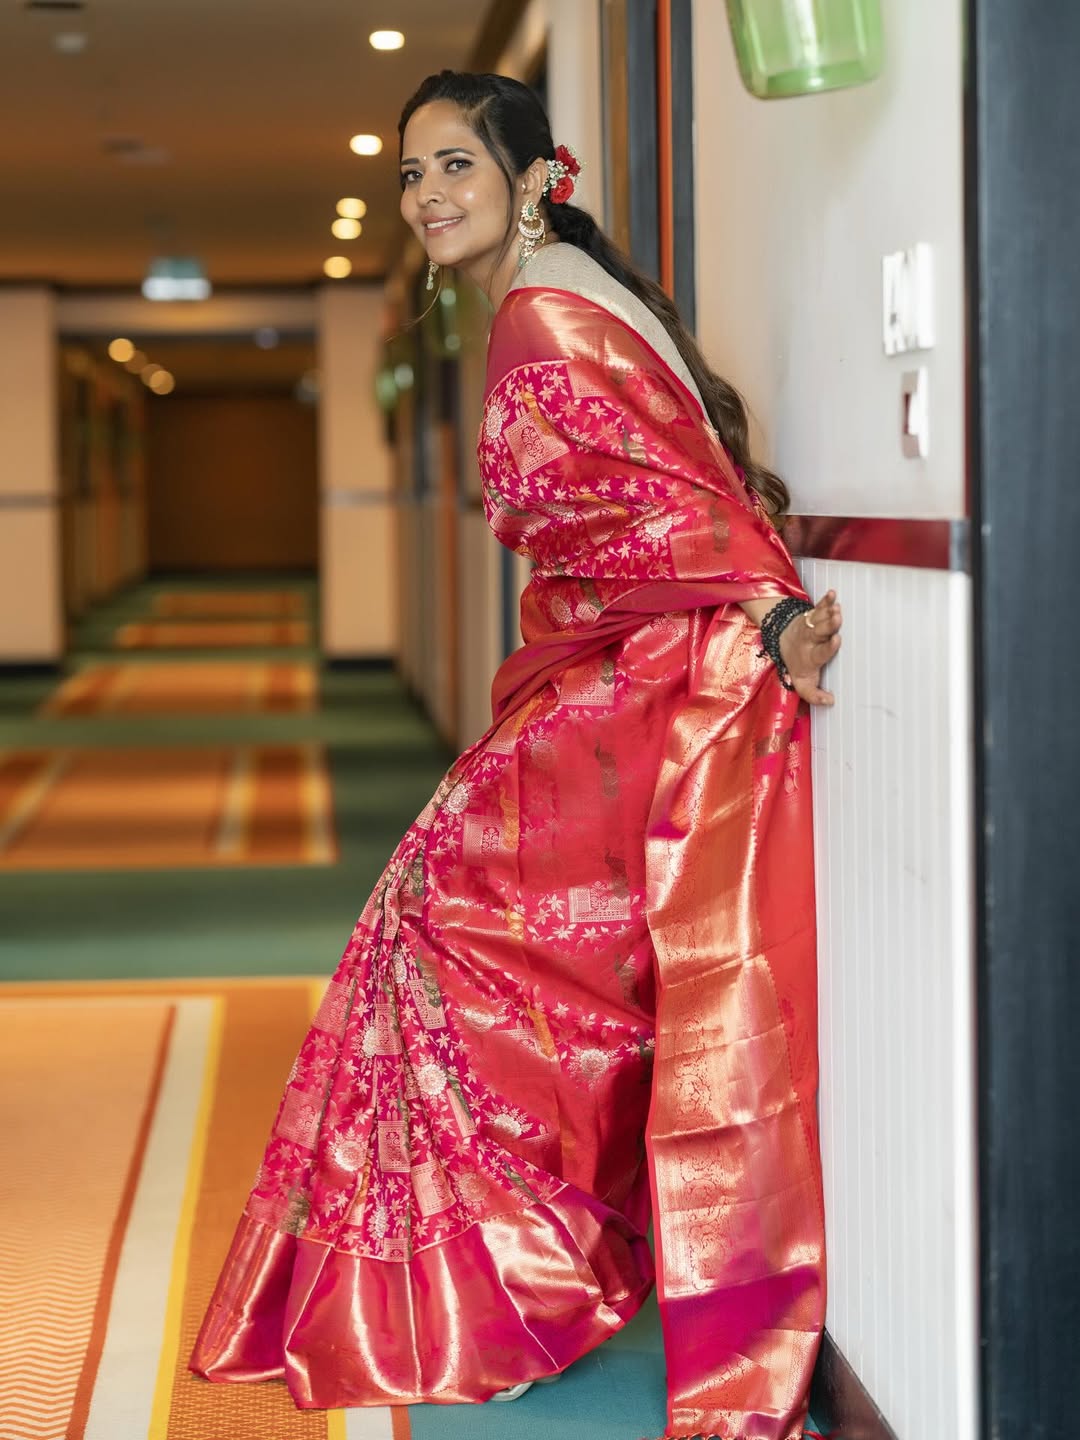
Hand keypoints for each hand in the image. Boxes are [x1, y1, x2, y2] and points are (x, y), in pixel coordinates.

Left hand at [779, 591, 841, 705]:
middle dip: (828, 625)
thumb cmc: (798, 665)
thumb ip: (814, 695)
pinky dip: (825, 600)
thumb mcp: (802, 684)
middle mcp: (809, 641)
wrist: (780, 643)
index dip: (829, 647)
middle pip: (819, 632)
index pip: (821, 653)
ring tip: (837, 607)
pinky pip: (818, 607)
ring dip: (828, 612)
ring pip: (819, 619)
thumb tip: (830, 701)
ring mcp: (809, 627)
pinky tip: (832, 593)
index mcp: (810, 657)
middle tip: (837, 617)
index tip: (837, 640)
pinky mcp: (810, 616)